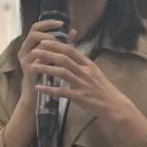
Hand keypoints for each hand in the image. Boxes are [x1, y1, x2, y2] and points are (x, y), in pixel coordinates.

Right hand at [16, 19, 77, 104]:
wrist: (37, 94)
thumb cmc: (47, 74)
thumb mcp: (55, 56)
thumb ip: (63, 43)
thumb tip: (74, 30)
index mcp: (30, 44)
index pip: (36, 27)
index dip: (48, 23)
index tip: (62, 23)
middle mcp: (24, 49)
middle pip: (33, 34)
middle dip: (48, 33)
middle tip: (60, 36)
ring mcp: (24, 59)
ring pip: (36, 47)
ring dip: (49, 46)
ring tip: (60, 48)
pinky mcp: (27, 69)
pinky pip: (38, 60)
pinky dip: (48, 58)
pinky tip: (58, 59)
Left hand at [27, 40, 144, 143]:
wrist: (113, 104)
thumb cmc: (102, 88)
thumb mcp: (94, 71)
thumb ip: (82, 63)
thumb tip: (71, 53)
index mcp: (88, 64)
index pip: (71, 50)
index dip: (57, 45)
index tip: (45, 41)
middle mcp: (85, 71)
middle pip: (64, 59)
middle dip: (48, 54)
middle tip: (35, 51)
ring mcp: (82, 84)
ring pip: (61, 72)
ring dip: (46, 68)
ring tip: (33, 66)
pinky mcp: (79, 96)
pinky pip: (61, 91)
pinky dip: (49, 89)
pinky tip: (38, 87)